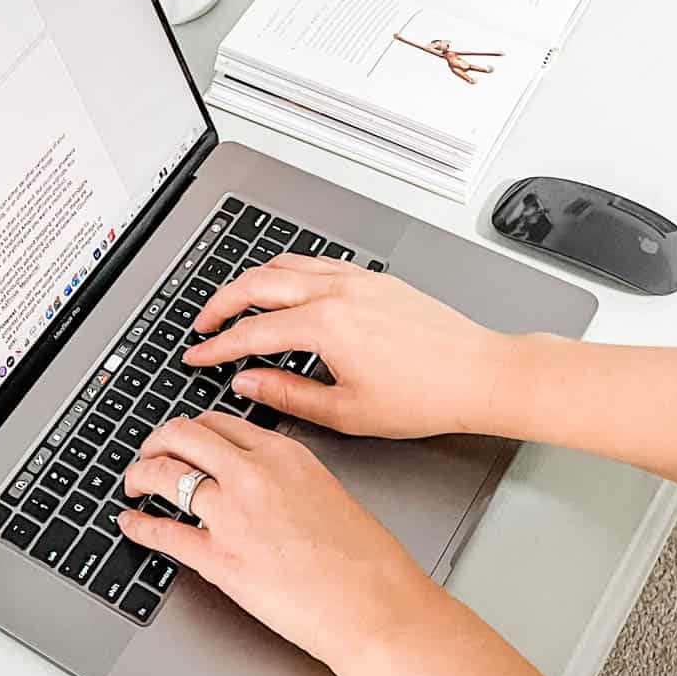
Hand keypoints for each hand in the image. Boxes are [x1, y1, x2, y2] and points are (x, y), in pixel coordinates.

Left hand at [119, 412, 432, 671]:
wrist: (374, 607)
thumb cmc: (364, 560)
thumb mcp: (326, 490)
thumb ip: (284, 476)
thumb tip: (250, 479)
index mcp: (283, 454)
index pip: (218, 422)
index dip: (191, 428)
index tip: (182, 437)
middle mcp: (253, 475)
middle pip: (182, 435)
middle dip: (157, 441)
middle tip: (149, 453)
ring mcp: (232, 515)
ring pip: (164, 475)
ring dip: (139, 476)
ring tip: (134, 483)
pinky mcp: (219, 560)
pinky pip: (162, 533)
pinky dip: (138, 526)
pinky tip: (130, 523)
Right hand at [181, 255, 513, 438]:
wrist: (479, 374)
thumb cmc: (426, 396)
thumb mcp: (347, 412)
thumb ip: (288, 394)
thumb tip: (249, 382)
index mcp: (327, 324)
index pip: (253, 331)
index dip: (217, 345)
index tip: (197, 354)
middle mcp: (338, 291)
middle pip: (259, 283)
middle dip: (223, 302)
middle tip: (204, 323)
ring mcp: (357, 279)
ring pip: (286, 264)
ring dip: (253, 280)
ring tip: (236, 302)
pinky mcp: (374, 278)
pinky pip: (317, 263)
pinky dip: (288, 272)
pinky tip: (286, 289)